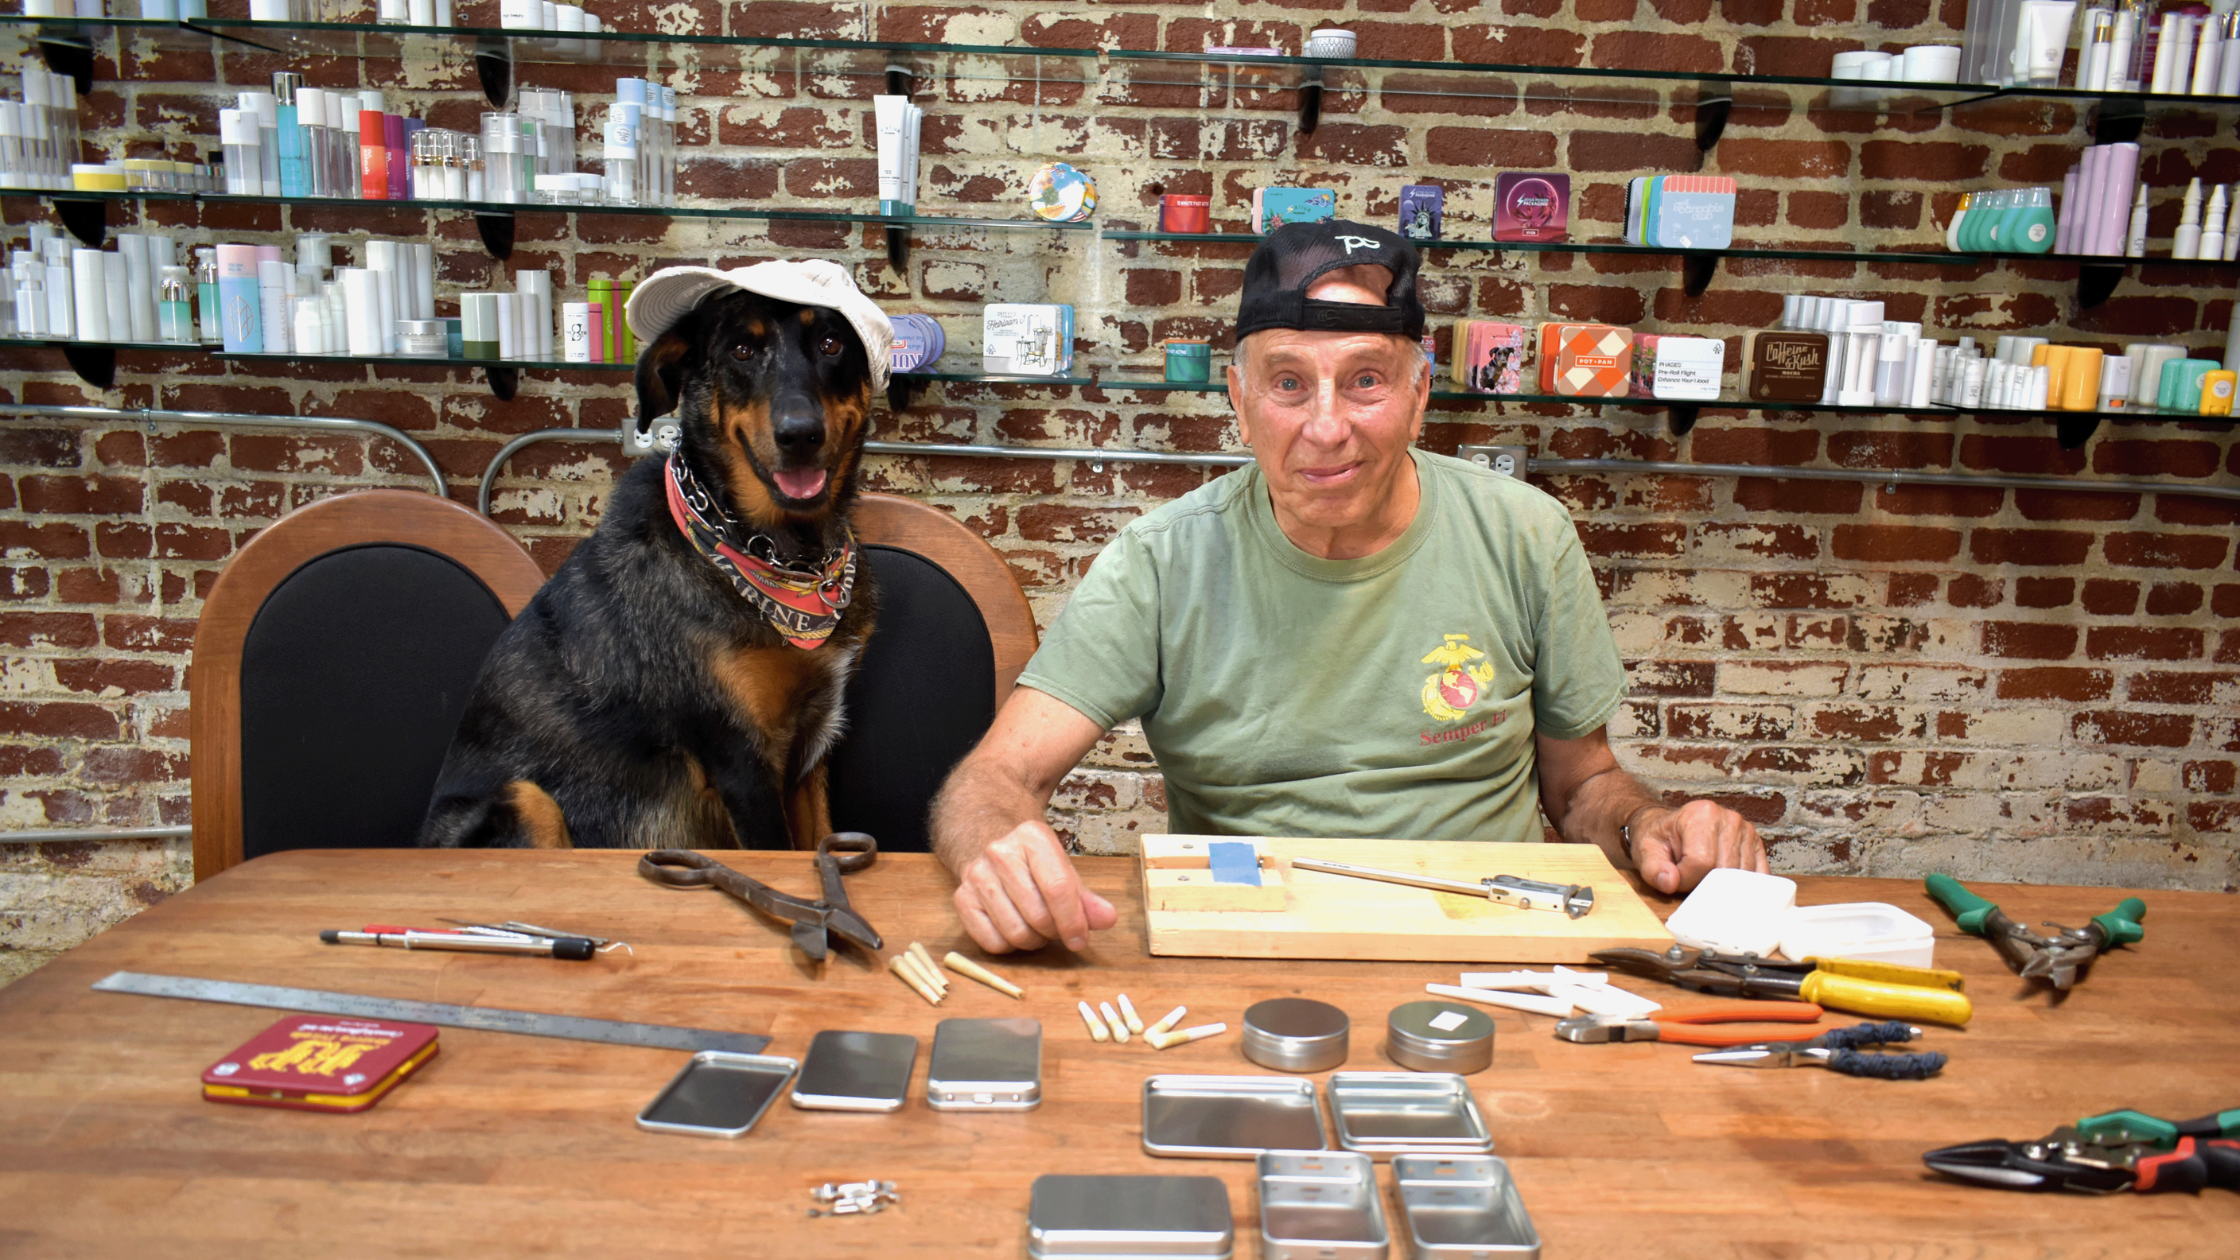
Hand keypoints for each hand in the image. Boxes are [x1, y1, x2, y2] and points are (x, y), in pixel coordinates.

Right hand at [950, 819, 1118, 952]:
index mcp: (1032, 837)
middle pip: (1037, 915)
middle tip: (1058, 928)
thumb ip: (1087, 898)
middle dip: (1054, 932)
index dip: (1073, 921)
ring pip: (1015, 932)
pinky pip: (992, 942)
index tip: (1080, 939)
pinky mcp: (961, 898)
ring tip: (1038, 928)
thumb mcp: (1064, 870)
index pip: (1057, 888)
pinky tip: (1015, 928)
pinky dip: (1010, 946)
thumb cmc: (1033, 863)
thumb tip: (1107, 919)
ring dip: (1033, 941)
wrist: (988, 843)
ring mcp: (977, 875)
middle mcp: (1000, 853)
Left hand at [1627, 799, 1767, 894]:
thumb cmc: (1660, 839)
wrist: (1671, 828)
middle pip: (1724, 870)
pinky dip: (1741, 884)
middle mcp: (1729, 818)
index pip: (1702, 862)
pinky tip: (1725, 882)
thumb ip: (1654, 869)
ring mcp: (1746, 831)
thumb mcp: (1646, 851)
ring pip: (1741, 875)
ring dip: (1721, 885)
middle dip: (1703, 884)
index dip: (1686, 879)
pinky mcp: (1756, 844)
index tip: (1675, 877)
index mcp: (1701, 814)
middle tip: (1688, 878)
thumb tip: (1670, 882)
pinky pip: (1757, 874)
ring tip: (1702, 874)